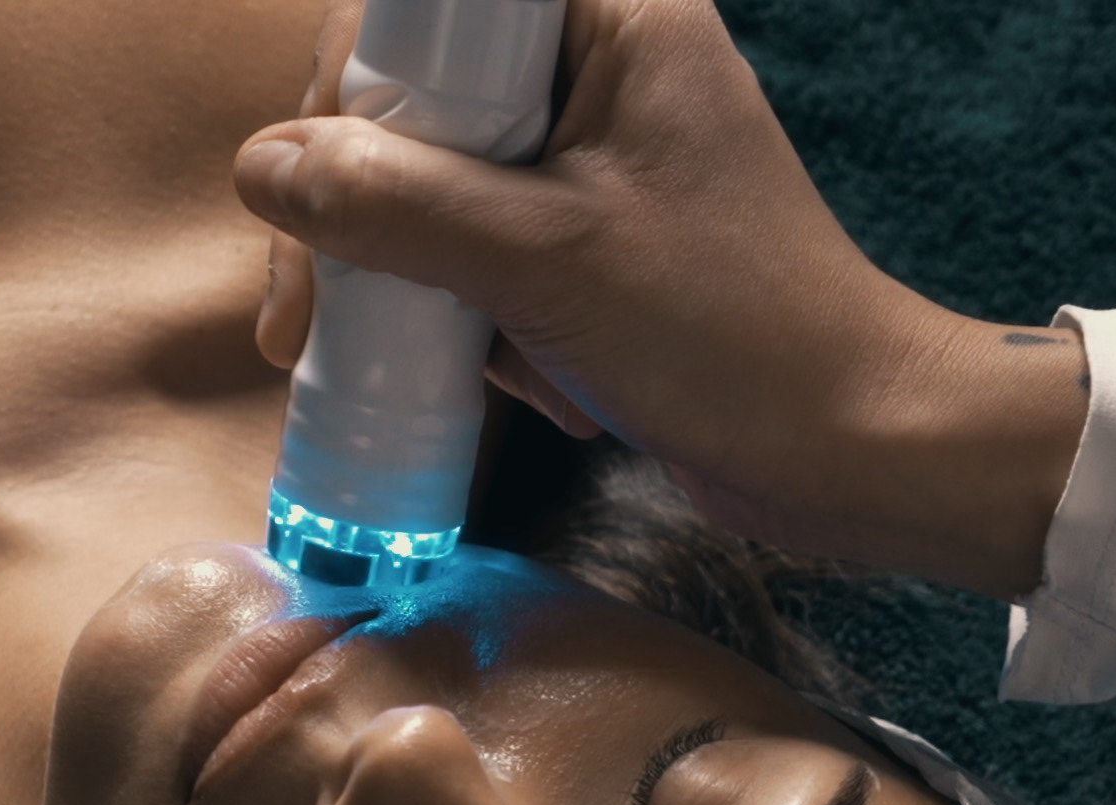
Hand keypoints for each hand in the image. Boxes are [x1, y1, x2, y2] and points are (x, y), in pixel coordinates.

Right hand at [234, 0, 1088, 598]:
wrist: (853, 449)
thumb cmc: (733, 334)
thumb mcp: (545, 259)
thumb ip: (396, 203)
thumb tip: (262, 168)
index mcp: (615, 19)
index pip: (428, 8)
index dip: (352, 88)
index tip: (314, 189)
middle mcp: (604, 70)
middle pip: (421, 99)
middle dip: (361, 208)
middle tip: (310, 309)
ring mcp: (600, 160)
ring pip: (441, 187)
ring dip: (413, 281)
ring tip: (404, 361)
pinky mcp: (597, 244)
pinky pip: (484, 253)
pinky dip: (473, 321)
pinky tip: (512, 387)